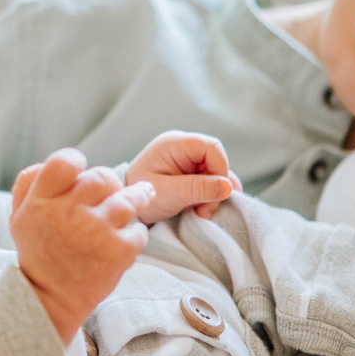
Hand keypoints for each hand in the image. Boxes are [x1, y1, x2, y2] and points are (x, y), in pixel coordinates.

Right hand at [9, 149, 149, 341]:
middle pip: (102, 177)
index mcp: (42, 200)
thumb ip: (29, 182)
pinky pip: (139, 231)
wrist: (49, 300)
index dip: (77, 162)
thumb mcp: (19, 215)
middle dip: (108, 184)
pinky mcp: (118, 252)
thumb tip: (54, 163)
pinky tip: (126, 239)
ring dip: (136, 198)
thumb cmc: (38, 253)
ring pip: (129, 199)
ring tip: (141, 197)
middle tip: (109, 194)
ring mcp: (96, 231)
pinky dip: (135, 235)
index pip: (64, 161)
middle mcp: (69, 212)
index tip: (81, 174)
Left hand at [122, 131, 240, 224]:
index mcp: (174, 144)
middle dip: (217, 187)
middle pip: (216, 161)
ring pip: (216, 172)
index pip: (212, 147)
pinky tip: (200, 209)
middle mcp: (183, 147)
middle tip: (204, 210)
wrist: (126, 205)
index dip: (220, 169)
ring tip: (201, 212)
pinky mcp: (190, 173)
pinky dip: (210, 196)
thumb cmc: (140, 194)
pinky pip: (210, 180)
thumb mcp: (168, 194)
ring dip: (214, 194)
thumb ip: (197, 188)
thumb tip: (228, 187)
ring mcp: (187, 160)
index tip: (216, 195)